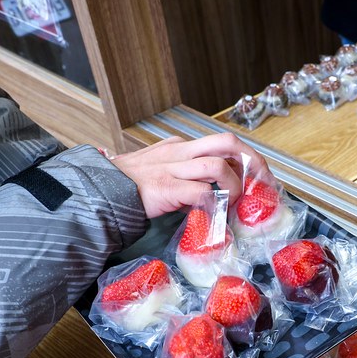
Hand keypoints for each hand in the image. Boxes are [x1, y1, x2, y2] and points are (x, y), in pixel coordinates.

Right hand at [110, 133, 269, 218]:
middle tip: (260, 184)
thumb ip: (184, 179)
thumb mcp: (159, 174)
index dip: (245, 160)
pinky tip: (213, 214)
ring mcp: (172, 168)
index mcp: (179, 147)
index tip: (256, 177)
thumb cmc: (126, 186)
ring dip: (234, 187)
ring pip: (218, 165)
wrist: (96, 191)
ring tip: (233, 203)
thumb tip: (210, 196)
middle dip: (252, 162)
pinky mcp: (165, 187)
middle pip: (227, 143)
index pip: (222, 144)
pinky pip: (201, 192)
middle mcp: (179, 151)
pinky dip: (213, 204)